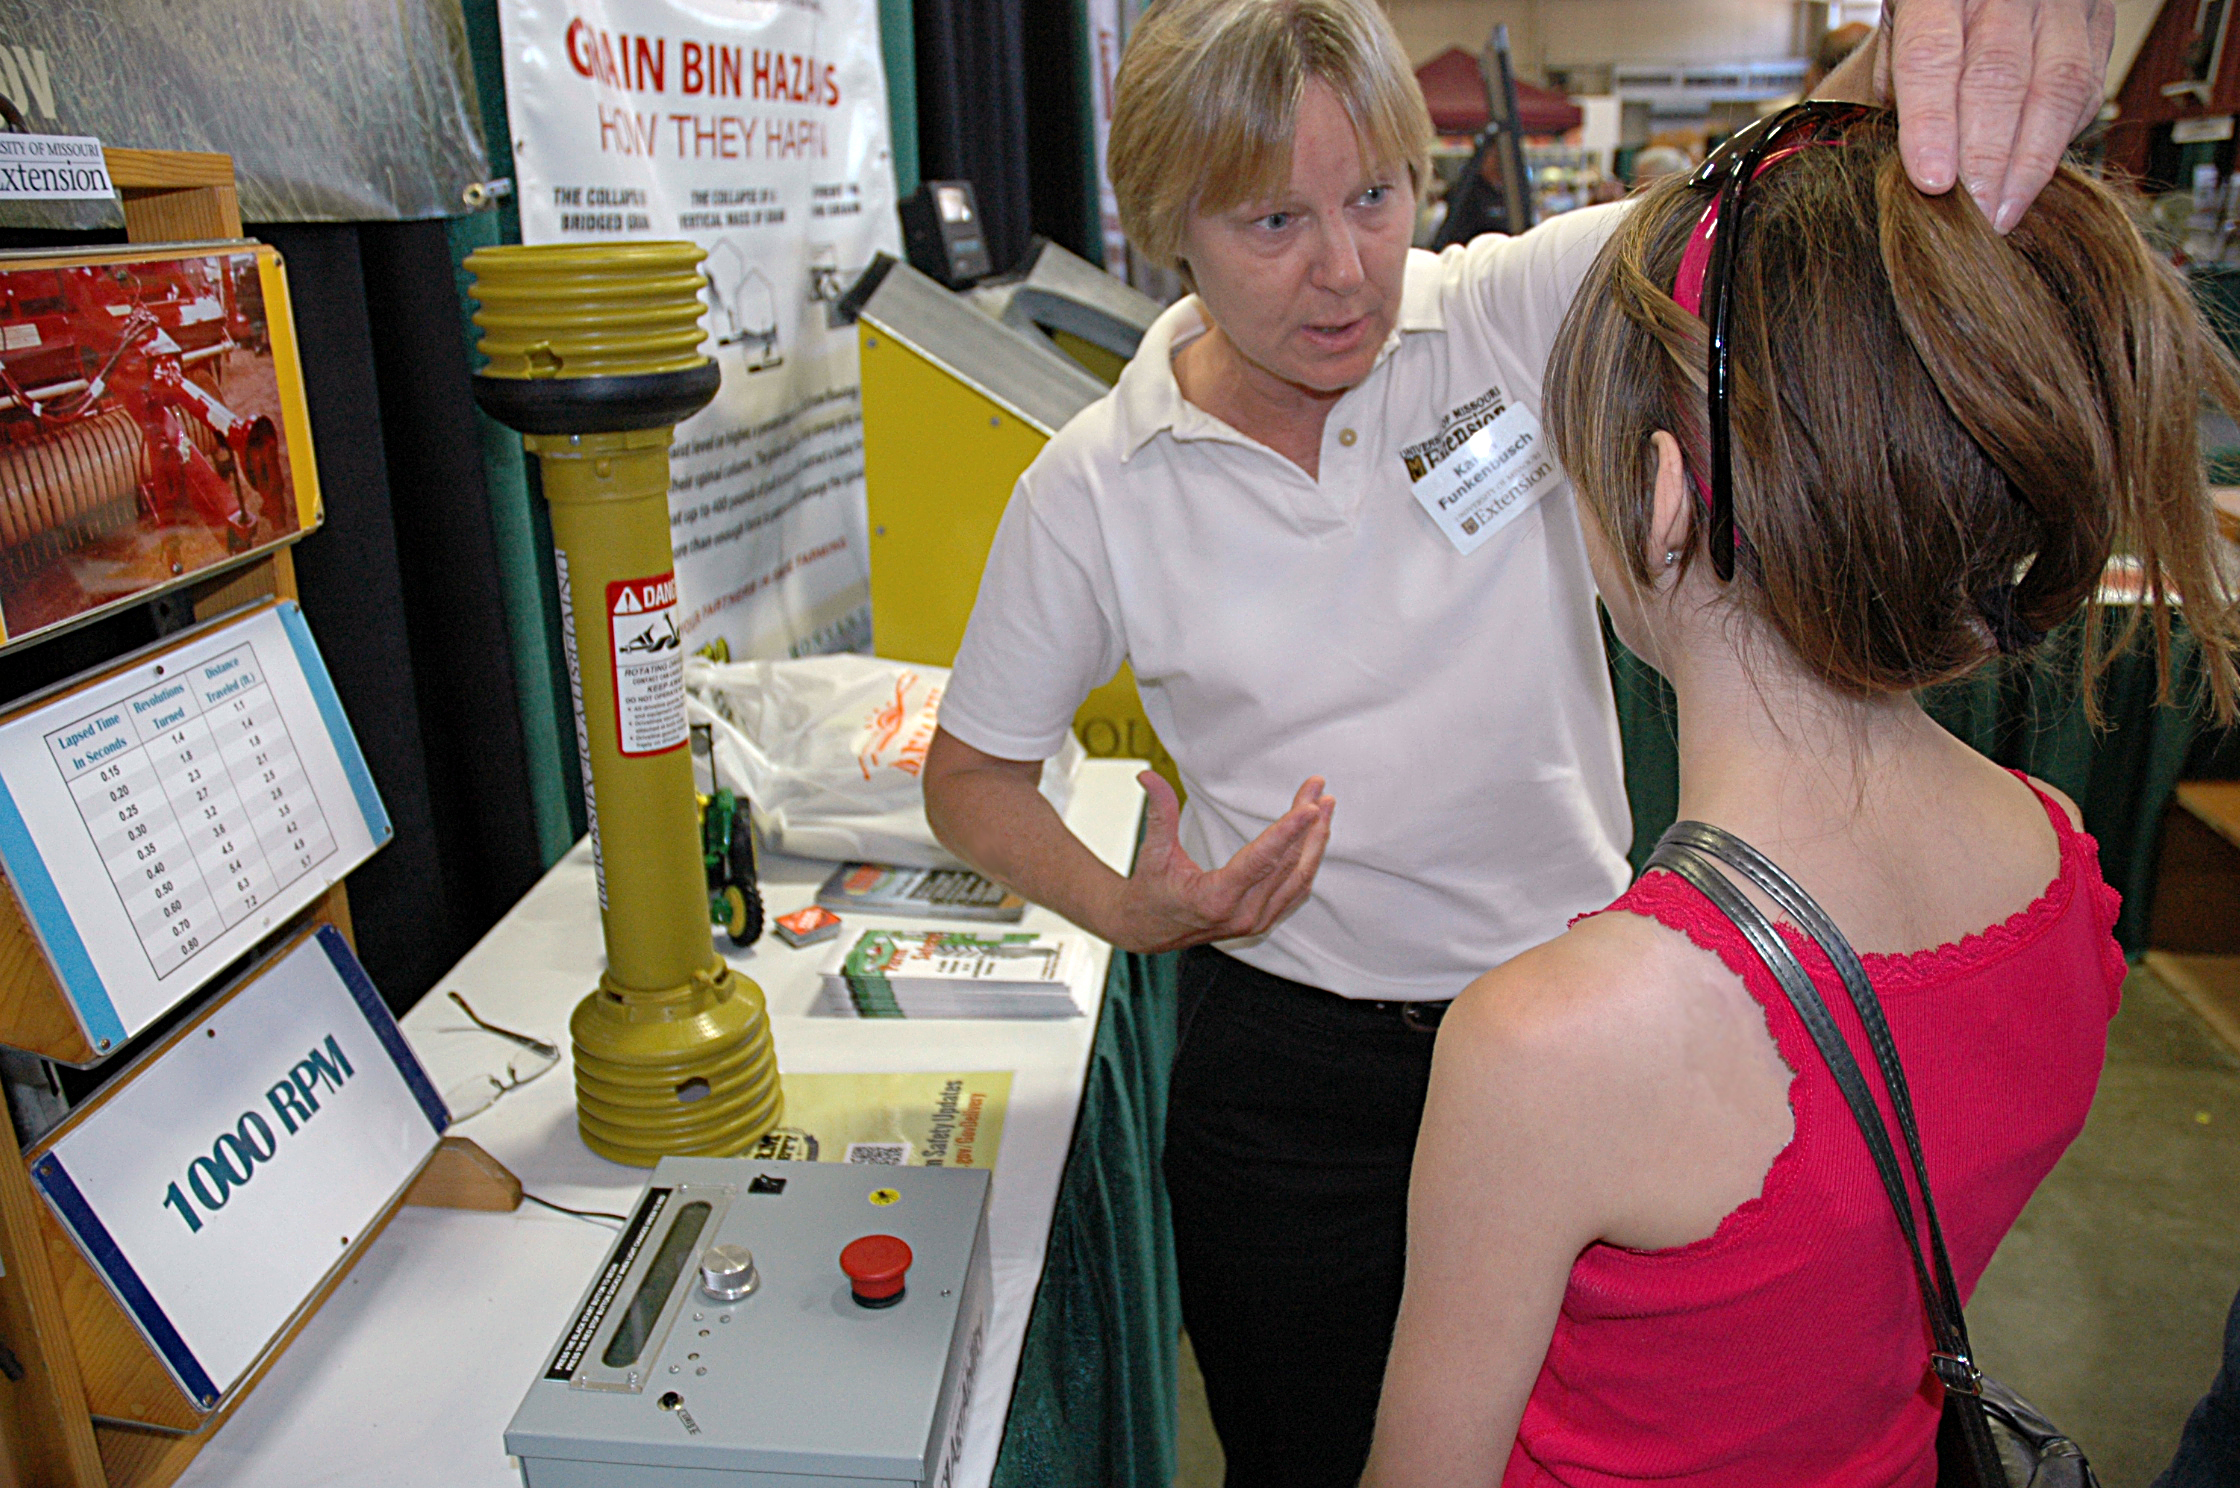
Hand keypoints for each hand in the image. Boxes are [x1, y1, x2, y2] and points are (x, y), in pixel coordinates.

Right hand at [1102, 772, 1333, 953]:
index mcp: (1216, 898)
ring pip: (1300, 877)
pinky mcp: (1263, 921)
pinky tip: (1316, 836)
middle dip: (1308, 823)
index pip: (1262, 860)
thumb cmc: (1151, 891)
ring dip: (1316, 840)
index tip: (1309, 806)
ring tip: (1326, 806)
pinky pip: (1296, 890)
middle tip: (1319, 789)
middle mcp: (1243, 914)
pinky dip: (1309, 861)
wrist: (1148, 930)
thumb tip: (1148, 776)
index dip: (1288, 831)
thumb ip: (1158, 812)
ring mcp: (1257, 921)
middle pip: (1288, 863)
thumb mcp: (1152, 852)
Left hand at [1877, 0, 2113, 232]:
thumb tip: (1908, 165)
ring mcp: (2061, 0)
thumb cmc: (1934, 11)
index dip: (1932, 123)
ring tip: (2004, 212)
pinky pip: (2086, 88)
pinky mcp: (2098, 20)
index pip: (1932, 56)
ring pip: (2056, 86)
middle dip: (1985, 158)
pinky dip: (2059, 139)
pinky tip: (2032, 176)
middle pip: (1997, 77)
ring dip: (2029, 162)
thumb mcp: (1895, 31)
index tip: (1933, 182)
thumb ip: (1895, 85)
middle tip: (1974, 217)